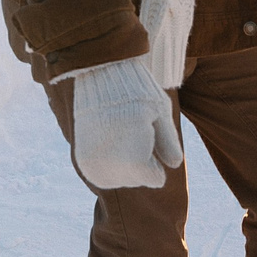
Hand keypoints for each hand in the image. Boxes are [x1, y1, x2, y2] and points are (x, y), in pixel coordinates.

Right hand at [68, 59, 182, 189]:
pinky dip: (109, 160)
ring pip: (121, 178)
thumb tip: (174, 164)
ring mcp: (94, 168)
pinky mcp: (82, 162)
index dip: (157, 157)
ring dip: (124, 161)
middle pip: (138, 179)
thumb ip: (169, 143)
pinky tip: (108, 136)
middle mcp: (110, 171)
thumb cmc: (138, 93)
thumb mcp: (161, 114)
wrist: (99, 77)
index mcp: (134, 163)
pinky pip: (104, 172)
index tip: (148, 134)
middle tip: (131, 128)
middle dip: (140, 159)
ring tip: (118, 130)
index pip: (156, 179)